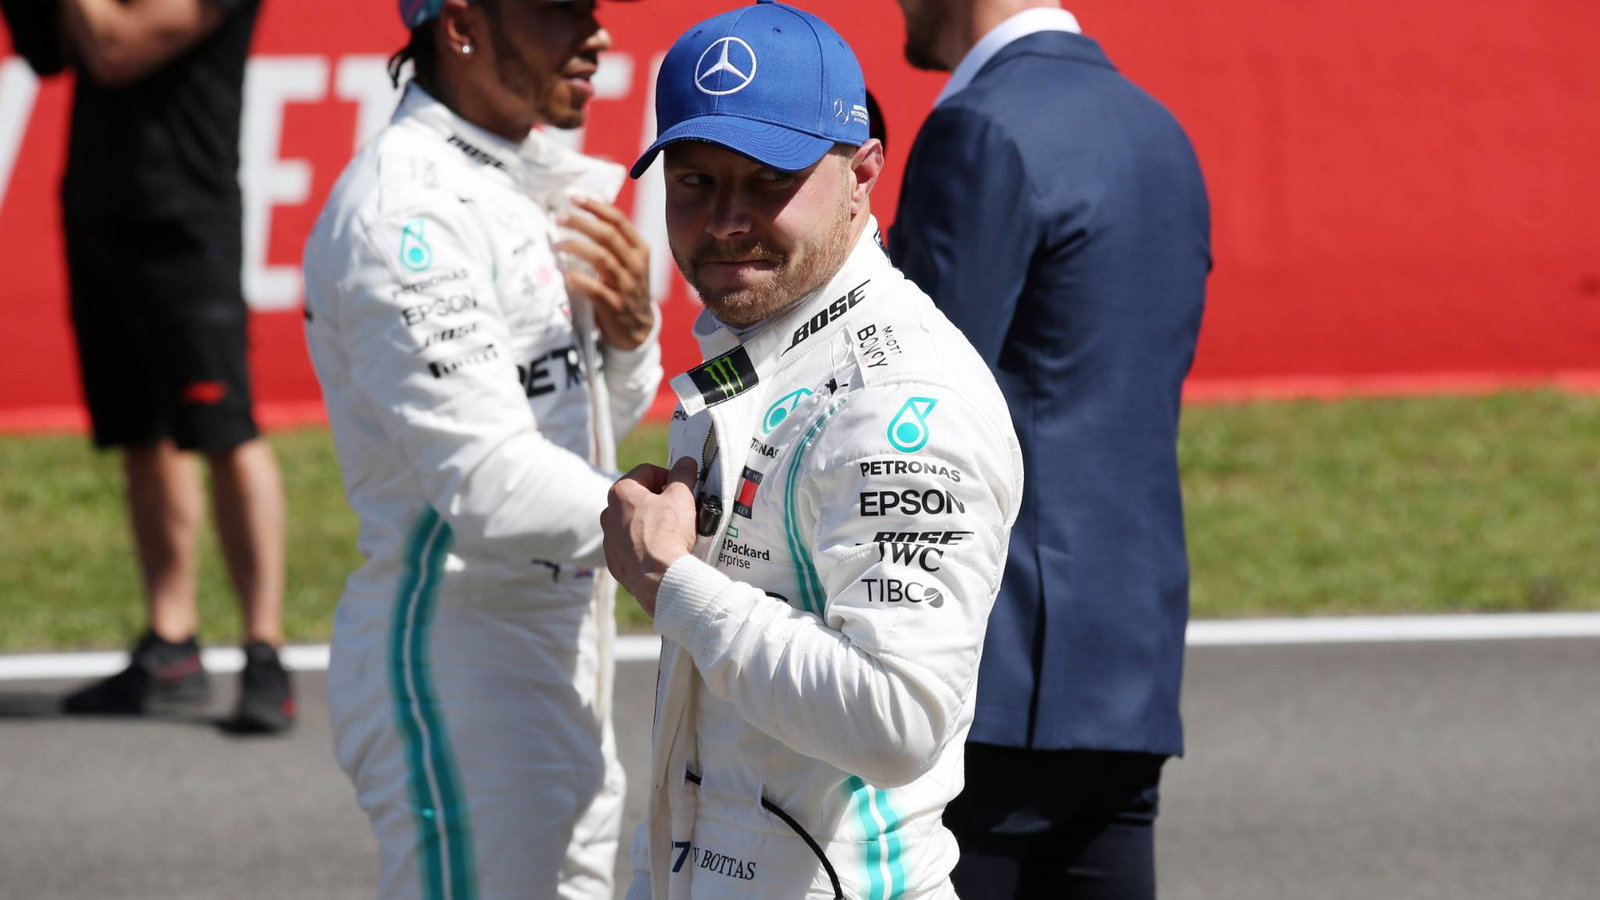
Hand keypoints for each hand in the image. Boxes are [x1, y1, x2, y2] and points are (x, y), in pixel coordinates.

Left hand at [557, 195, 654, 349]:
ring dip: (576, 247)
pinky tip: (566, 275)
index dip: (596, 207)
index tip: (574, 198)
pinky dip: (577, 280)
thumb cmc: (626, 288)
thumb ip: (614, 243)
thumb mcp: (630, 262)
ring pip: (601, 258)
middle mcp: (636, 265)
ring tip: (557, 243)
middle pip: (608, 235)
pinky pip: (594, 288)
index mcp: (640, 250)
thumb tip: (583, 215)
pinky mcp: (614, 305)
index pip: (619, 221)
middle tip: (559, 217)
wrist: (638, 328)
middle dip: (581, 223)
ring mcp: (626, 286)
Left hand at [601, 457, 698, 616]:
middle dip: (659, 500)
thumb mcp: (681, 496)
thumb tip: (686, 463)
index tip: (682, 487)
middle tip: (679, 509)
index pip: (646, 471)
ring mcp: (609, 540)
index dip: (668, 475)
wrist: (660, 578)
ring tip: (672, 532)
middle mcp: (608, 514)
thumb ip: (683, 474)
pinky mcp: (615, 562)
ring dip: (650, 522)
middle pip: (638, 497)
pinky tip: (661, 551)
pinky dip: (644, 545)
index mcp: (621, 493)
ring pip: (633, 523)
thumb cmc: (668, 533)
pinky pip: (631, 546)